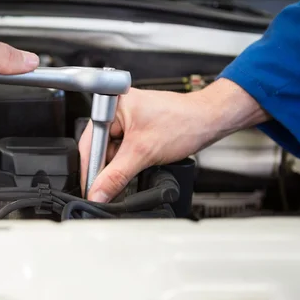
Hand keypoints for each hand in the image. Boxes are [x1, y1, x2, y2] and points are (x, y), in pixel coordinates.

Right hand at [79, 79, 269, 202]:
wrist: (209, 121)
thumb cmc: (184, 122)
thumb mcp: (143, 153)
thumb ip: (116, 176)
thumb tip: (97, 194)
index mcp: (111, 104)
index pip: (89, 144)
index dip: (92, 170)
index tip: (94, 190)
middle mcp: (115, 109)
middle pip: (98, 149)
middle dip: (108, 168)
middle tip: (116, 183)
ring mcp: (125, 120)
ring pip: (111, 152)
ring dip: (120, 166)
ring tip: (139, 164)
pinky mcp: (134, 129)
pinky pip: (121, 151)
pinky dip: (128, 162)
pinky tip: (140, 163)